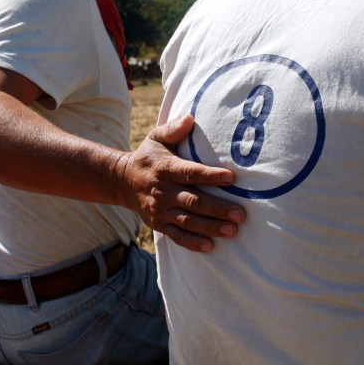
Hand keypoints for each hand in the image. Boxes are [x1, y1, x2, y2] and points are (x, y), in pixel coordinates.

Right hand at [117, 114, 245, 251]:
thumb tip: (191, 119)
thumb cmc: (149, 156)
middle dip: (217, 209)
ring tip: (232, 231)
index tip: (231, 178)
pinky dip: (192, 242)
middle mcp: (163, 191)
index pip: (189, 172)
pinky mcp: (159, 224)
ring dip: (210, 227)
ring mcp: (160, 210)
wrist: (122, 181)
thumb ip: (173, 129)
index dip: (209, 176)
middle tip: (240, 214)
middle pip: (193, 201)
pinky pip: (176, 236)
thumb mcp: (156, 137)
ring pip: (188, 221)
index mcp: (165, 169)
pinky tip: (210, 246)